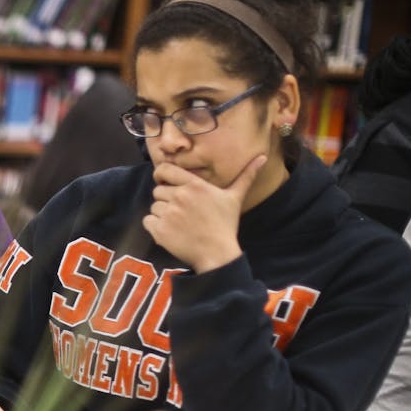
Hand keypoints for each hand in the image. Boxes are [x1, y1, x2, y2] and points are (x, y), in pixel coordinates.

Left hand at [144, 156, 264, 272]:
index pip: (164, 169)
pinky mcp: (159, 230)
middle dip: (166, 199)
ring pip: (153, 206)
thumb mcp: (234, 198)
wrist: (216, 253)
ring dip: (162, 214)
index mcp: (194, 185)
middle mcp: (180, 196)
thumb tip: (263, 157)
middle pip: (158, 190)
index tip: (164, 182)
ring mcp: (168, 213)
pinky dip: (154, 226)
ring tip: (179, 223)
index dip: (161, 175)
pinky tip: (170, 231)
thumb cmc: (225, 224)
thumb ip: (246, 176)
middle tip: (181, 211)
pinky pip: (147, 221)